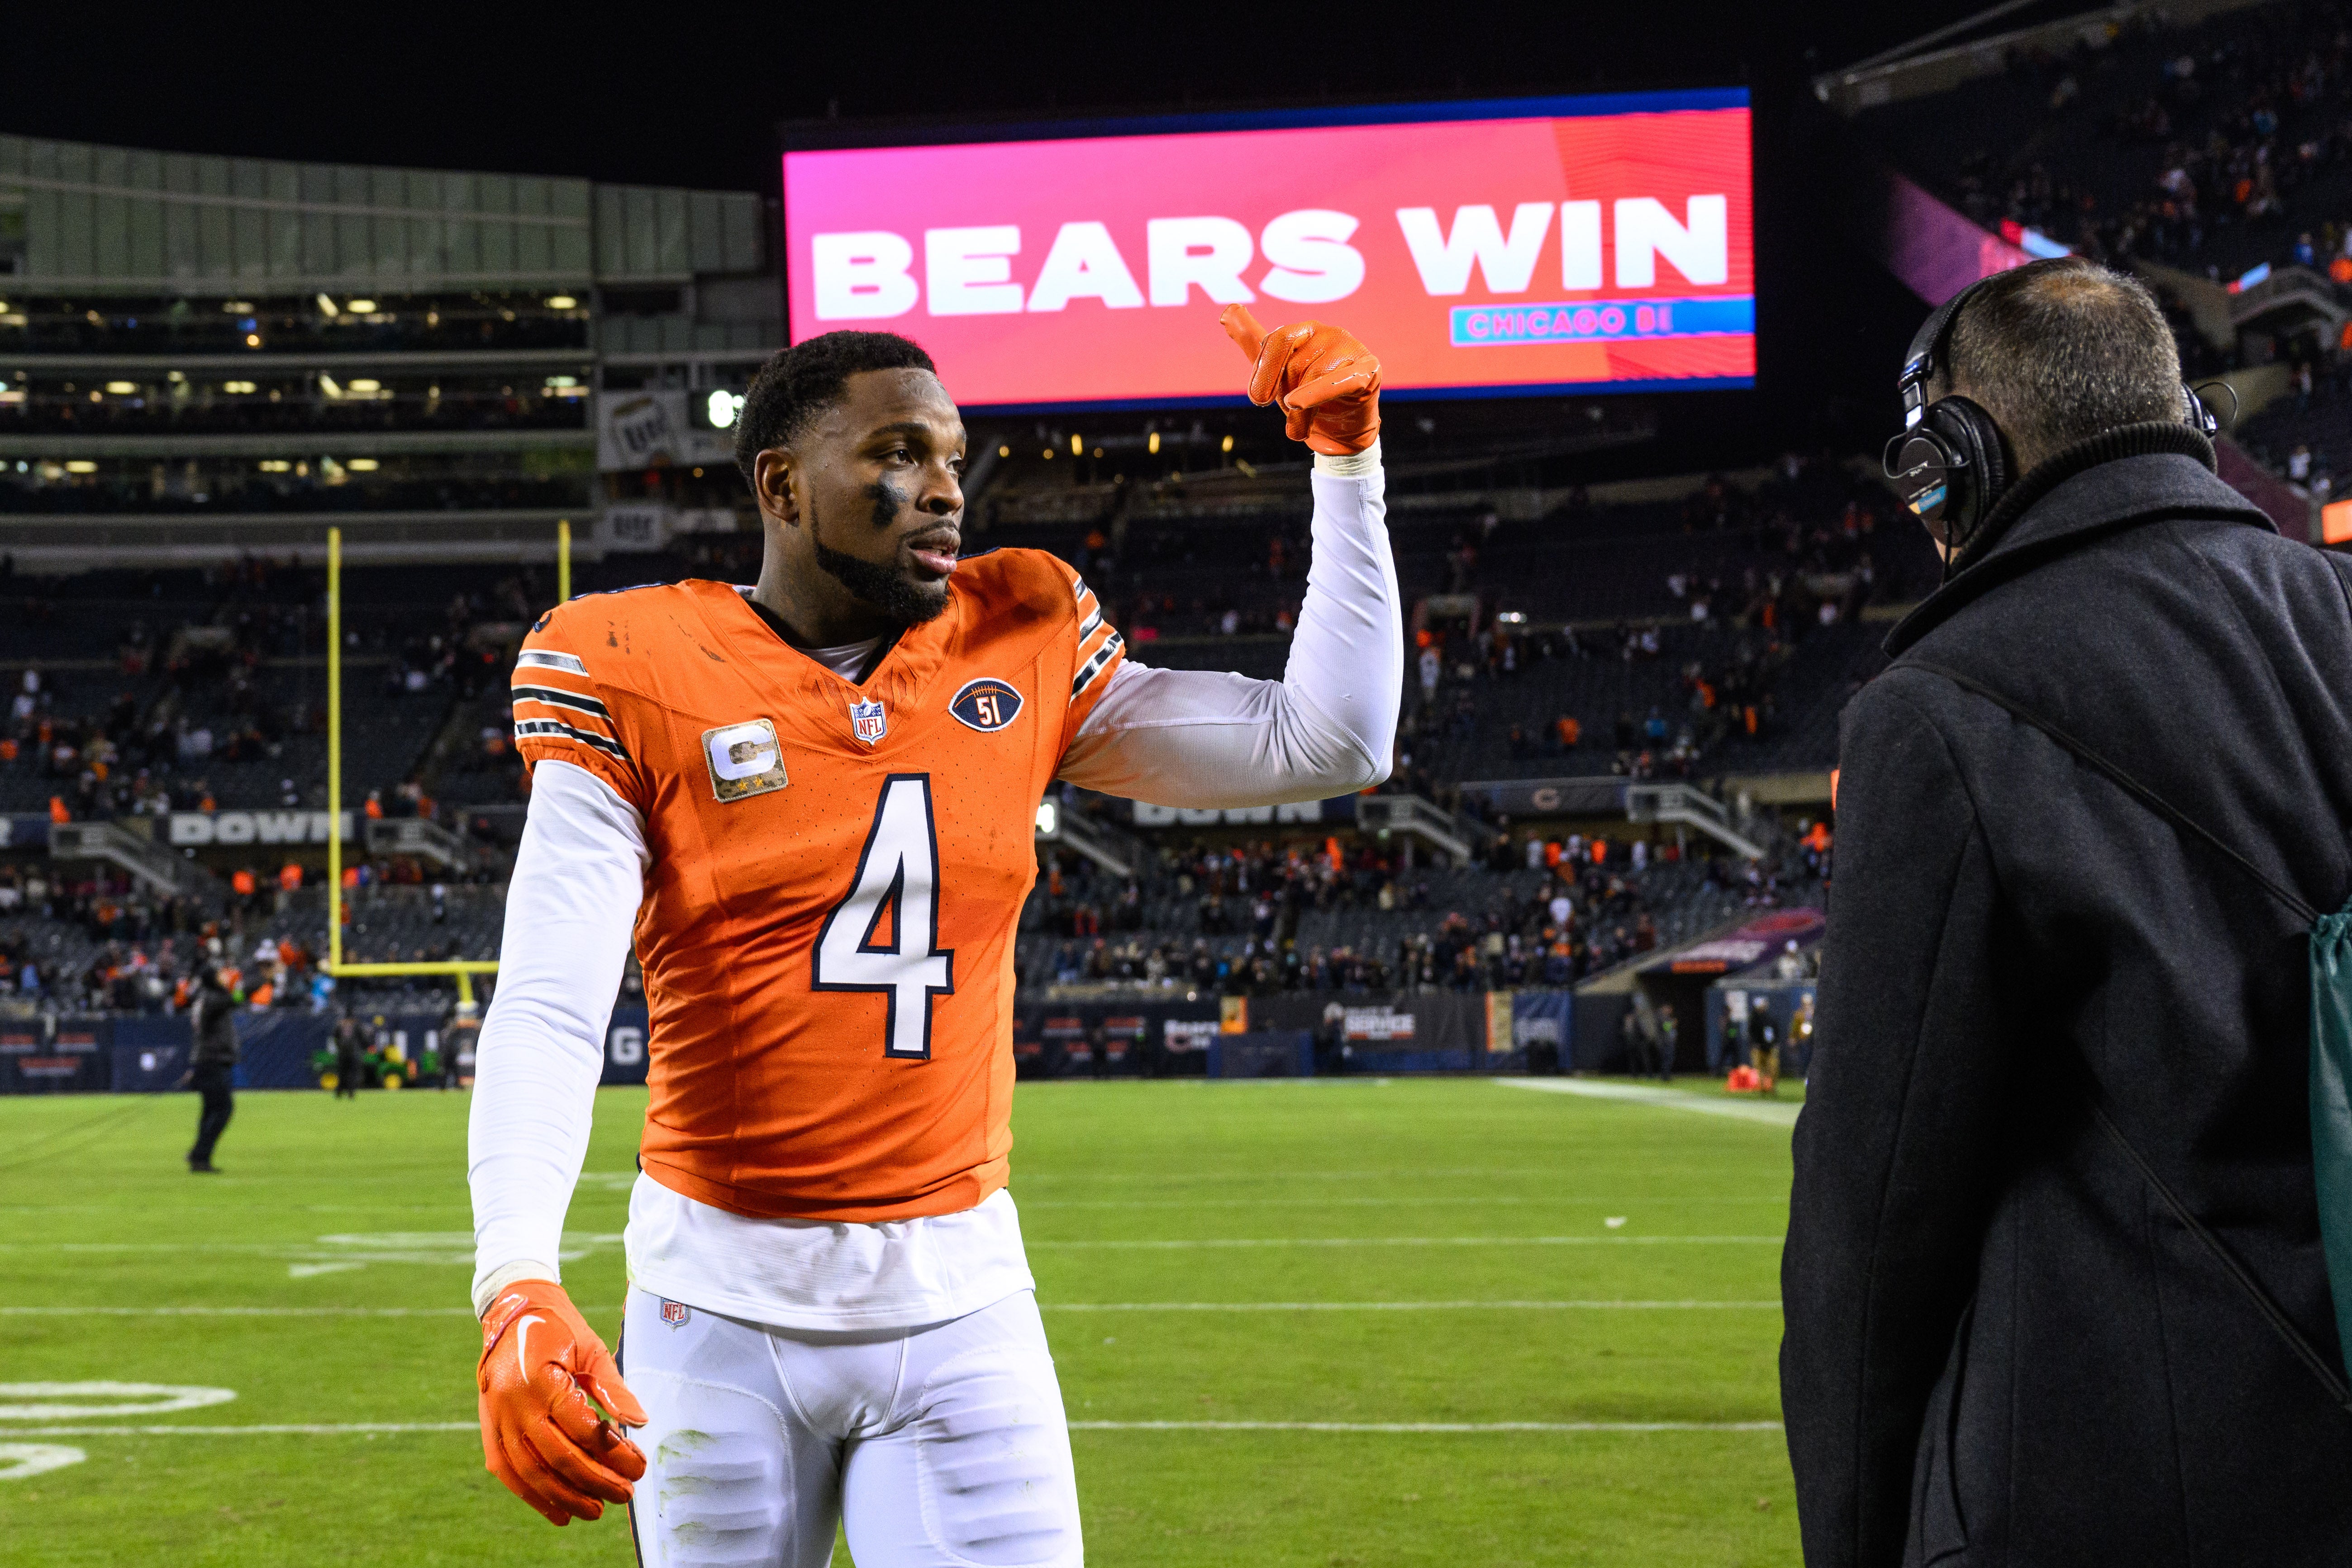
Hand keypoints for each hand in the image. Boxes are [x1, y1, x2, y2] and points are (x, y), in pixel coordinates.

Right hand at [476, 1278, 646, 1524]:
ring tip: (597, 1510)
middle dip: (596, 1481)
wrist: (511, 1312)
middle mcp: (514, 1403)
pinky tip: (559, 1513)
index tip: (639, 1466)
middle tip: (626, 1494)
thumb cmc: (559, 1330)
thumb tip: (640, 1423)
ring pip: (532, 1472)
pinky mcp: (488, 1429)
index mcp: (542, 1378)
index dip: (614, 1452)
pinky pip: (508, 1472)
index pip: (583, 1428)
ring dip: (567, 1496)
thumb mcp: (591, 1348)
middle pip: (559, 1456)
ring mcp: (497, 1419)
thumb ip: (614, 1388)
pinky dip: (533, 1497)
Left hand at [1220, 304, 1380, 455]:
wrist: (1340, 430)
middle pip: (1295, 362)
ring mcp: (1352, 349)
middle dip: (1286, 394)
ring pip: (1314, 376)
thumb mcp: (1276, 371)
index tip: (1259, 399)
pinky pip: (1340, 380)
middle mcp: (1330, 332)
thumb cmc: (1307, 397)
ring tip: (1299, 427)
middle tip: (1289, 412)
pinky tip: (1298, 406)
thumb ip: (1253, 342)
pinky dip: (1316, 394)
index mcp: (1305, 329)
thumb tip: (1226, 311)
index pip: (1277, 340)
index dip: (1265, 371)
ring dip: (1301, 410)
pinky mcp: (1369, 370)